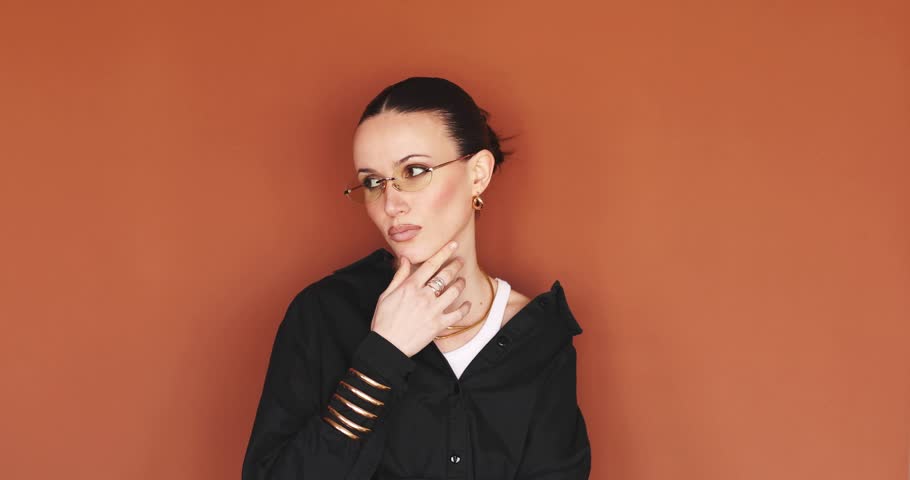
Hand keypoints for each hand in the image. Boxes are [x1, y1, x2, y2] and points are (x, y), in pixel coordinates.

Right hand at [371, 241, 471, 356]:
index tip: (453, 245)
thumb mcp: (386, 295)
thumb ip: (399, 276)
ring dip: (460, 283)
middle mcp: (423, 296)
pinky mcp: (438, 325)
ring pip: (454, 291)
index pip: (431, 264)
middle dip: (455, 265)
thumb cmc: (384, 321)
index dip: (444, 252)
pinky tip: (467, 304)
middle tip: (460, 261)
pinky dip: (465, 308)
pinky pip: (458, 314)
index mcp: (410, 287)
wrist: (387, 346)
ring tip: (461, 281)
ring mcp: (433, 310)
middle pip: (445, 275)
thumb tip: (404, 260)